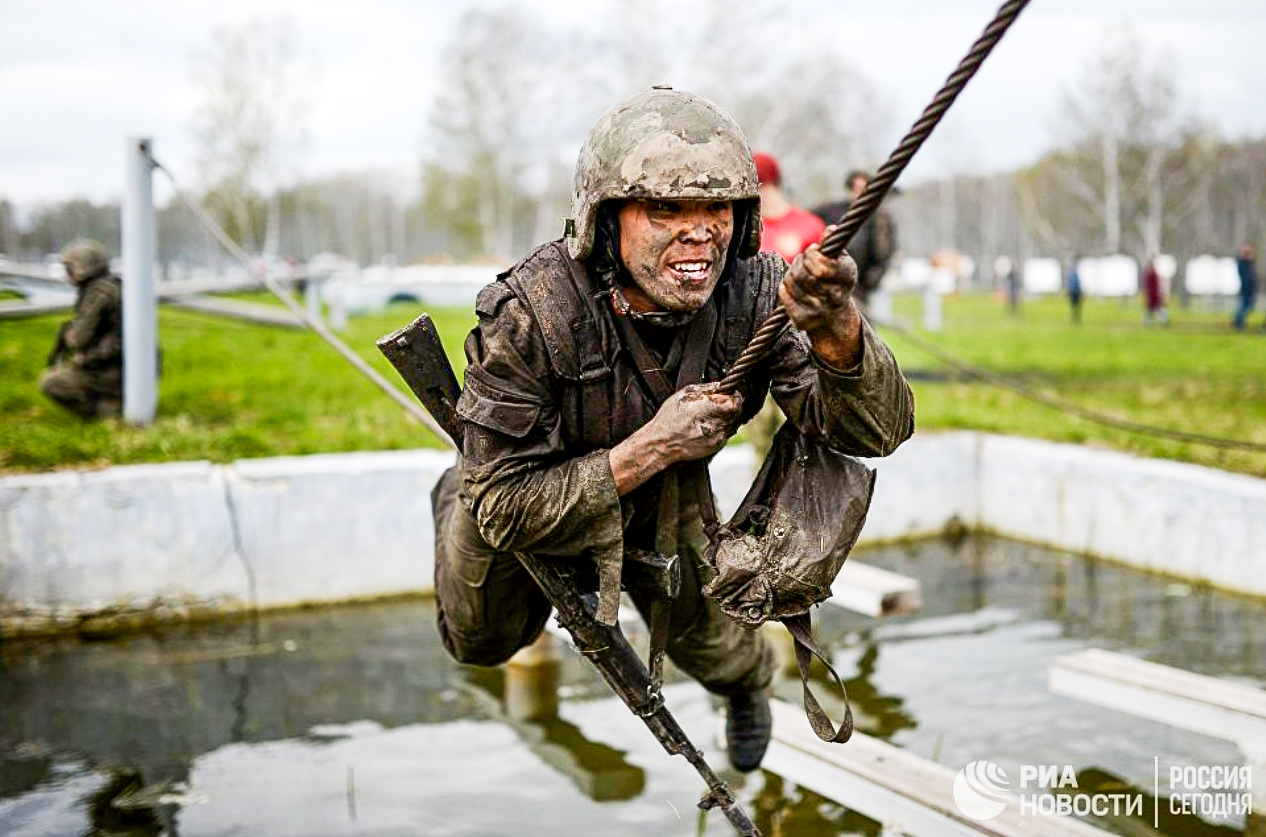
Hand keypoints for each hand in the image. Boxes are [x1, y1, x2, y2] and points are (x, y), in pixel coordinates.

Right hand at [609, 383, 742, 494]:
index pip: (736, 402)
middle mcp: (715, 424)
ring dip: (725, 417)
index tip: (728, 394)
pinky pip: (726, 433)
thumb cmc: (670, 417)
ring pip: (732, 423)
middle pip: (736, 412)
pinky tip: (705, 426)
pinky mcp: (716, 446)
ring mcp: (717, 437)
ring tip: (708, 416)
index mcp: (707, 408)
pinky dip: (720, 428)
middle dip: (729, 406)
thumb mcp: (684, 395)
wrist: (662, 444)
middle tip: (718, 404)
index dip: (734, 396)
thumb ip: (706, 388)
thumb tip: (722, 385)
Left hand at [778, 227, 862, 367]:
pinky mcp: (803, 320)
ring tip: (798, 271)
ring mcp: (819, 311)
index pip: (819, 265)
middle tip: (803, 260)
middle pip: (802, 273)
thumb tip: (830, 229)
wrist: (836, 317)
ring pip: (791, 282)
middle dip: (799, 261)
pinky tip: (791, 285)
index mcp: (847, 278)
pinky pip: (784, 295)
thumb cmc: (837, 281)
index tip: (813, 250)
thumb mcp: (842, 261)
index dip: (811, 254)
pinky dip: (784, 287)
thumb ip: (833, 245)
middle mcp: (835, 298)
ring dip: (791, 272)